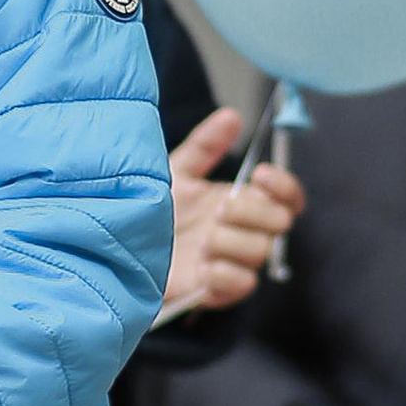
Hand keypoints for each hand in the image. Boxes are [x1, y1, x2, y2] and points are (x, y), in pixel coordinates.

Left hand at [162, 108, 304, 317]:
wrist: (116, 245)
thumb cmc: (150, 208)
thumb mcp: (174, 171)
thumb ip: (204, 145)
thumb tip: (232, 115)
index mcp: (241, 202)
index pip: (288, 197)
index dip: (284, 186)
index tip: (259, 175)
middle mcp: (242, 232)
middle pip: (281, 222)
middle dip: (253, 213)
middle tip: (218, 209)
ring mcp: (232, 261)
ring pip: (261, 252)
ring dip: (231, 241)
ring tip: (200, 239)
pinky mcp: (217, 290)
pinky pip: (243, 284)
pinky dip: (225, 273)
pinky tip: (202, 263)